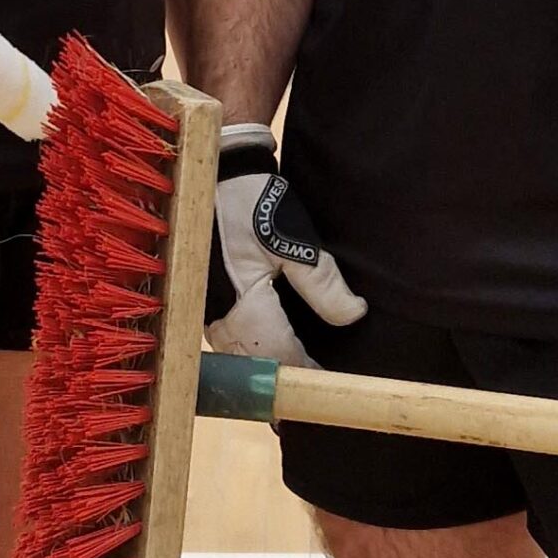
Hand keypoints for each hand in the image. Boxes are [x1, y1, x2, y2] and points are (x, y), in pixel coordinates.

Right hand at [202, 122, 366, 367]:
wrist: (221, 174)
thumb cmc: (257, 205)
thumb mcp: (296, 241)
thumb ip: (323, 284)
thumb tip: (354, 315)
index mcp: (241, 305)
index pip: (277, 355)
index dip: (304, 371)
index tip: (328, 383)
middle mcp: (217, 315)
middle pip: (253, 362)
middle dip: (282, 372)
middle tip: (314, 379)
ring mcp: (206, 309)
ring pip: (237, 352)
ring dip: (264, 361)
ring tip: (295, 366)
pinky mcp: (204, 299)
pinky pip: (228, 335)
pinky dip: (250, 345)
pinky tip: (271, 341)